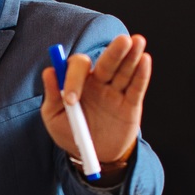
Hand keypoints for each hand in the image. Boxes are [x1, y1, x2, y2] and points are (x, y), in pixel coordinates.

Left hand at [39, 33, 151, 178]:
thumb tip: (49, 71)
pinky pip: (136, 87)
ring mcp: (116, 91)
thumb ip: (52, 96)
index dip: (74, 78)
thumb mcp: (55, 118)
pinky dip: (142, 74)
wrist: (94, 155)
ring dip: (132, 56)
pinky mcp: (131, 104)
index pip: (79, 67)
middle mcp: (99, 82)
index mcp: (79, 82)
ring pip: (124, 71)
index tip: (71, 100)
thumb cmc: (70, 134)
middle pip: (108, 62)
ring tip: (138, 41)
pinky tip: (144, 60)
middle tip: (123, 40)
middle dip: (115, 51)